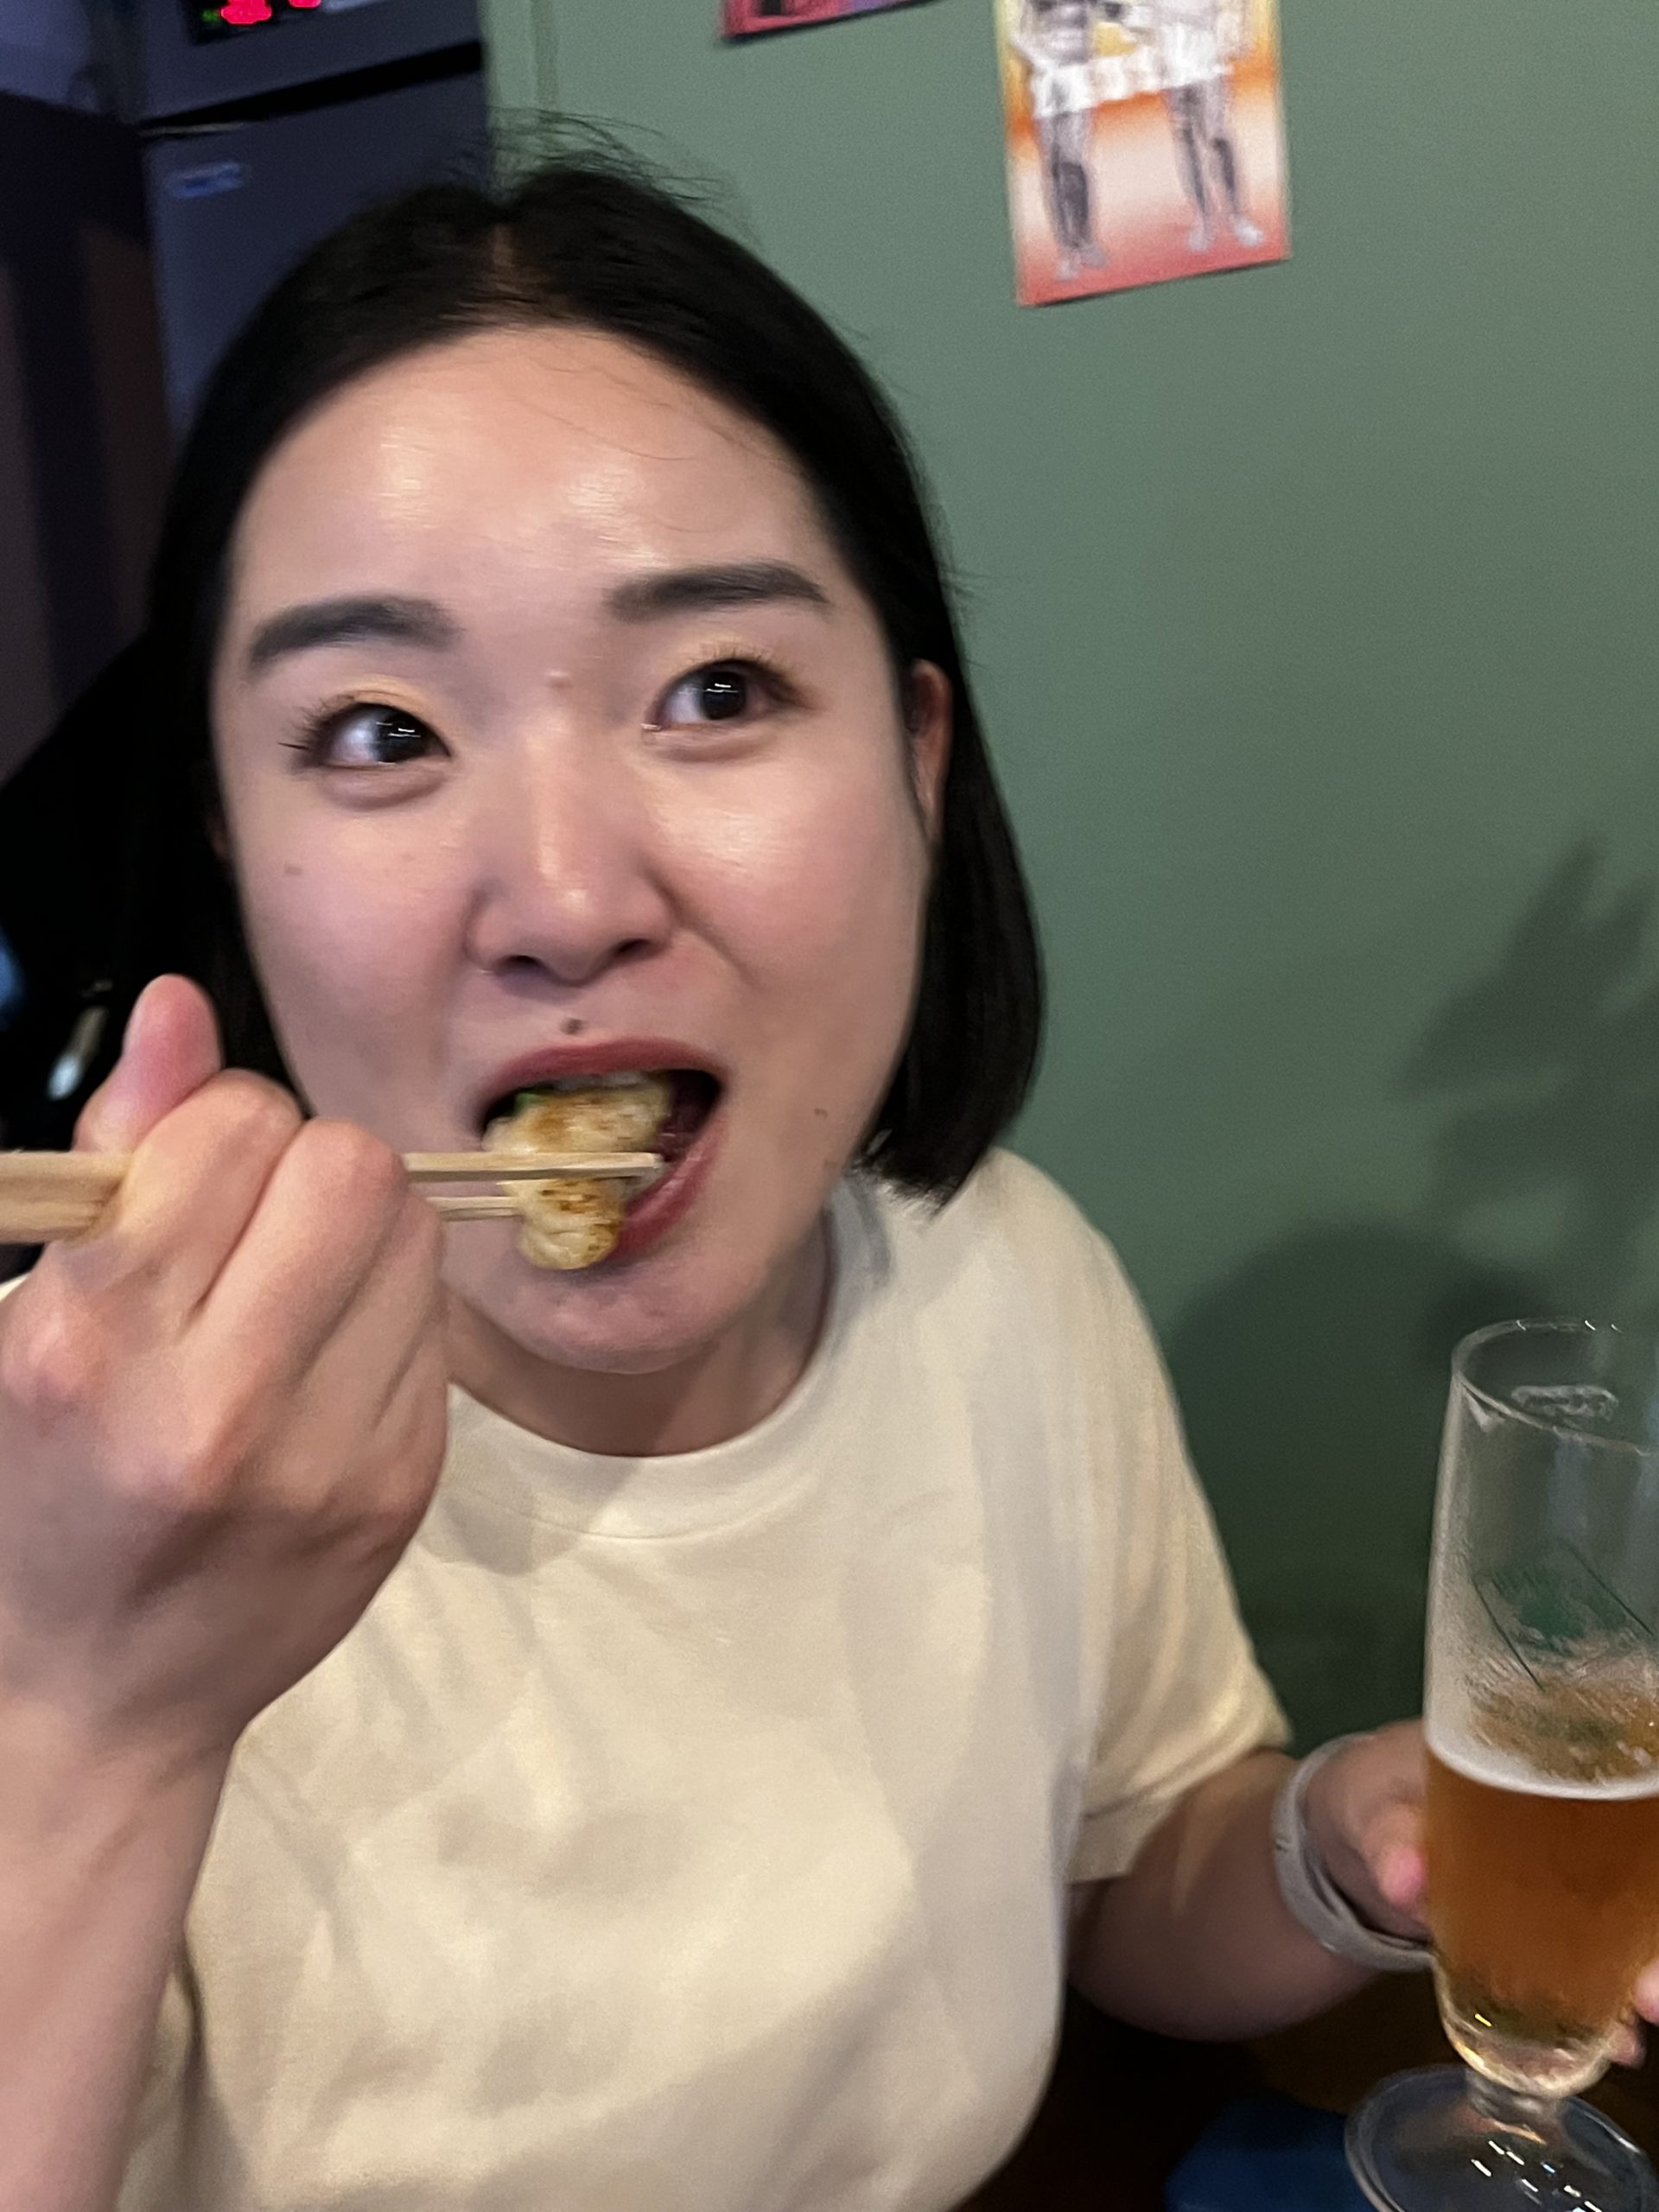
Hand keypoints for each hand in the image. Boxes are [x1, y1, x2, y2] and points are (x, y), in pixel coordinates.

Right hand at [0, 975, 448, 1779]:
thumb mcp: (32, 1318)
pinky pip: (436, 1324)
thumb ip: (118, 1156)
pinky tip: (319, 1364)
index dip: (219, 1123)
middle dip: (305, 1161)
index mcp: (97, 1348)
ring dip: (359, 1229)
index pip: (240, 1129)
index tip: (188, 1173)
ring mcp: (329, 1460)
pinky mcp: (402, 1489)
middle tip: (251, 1222)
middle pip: (353, 1168)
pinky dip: (386, 1314)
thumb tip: (183, 1005)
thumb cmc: (36, 1491)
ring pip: (414, 1234)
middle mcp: (219, 1408)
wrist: (91, 1699)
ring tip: (286, 1291)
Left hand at [1304, 1722, 1658, 2065]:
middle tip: (1652, 1992)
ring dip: (1630, 1975)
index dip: (1635, 1841)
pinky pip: (1575, 1960)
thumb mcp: (1375, 1803)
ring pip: (1610, 1922)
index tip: (1650, 1903)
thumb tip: (1405, 1880)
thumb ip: (1389, 1836)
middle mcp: (1560, 1818)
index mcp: (1530, 1764)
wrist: (1353, 1828)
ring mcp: (1551, 1877)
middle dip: (1644, 1935)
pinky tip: (1612, 2043)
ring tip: (1635, 2034)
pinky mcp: (1533, 1925)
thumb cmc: (1376, 1791)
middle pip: (1623, 1874)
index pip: (1606, 1791)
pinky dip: (1595, 1999)